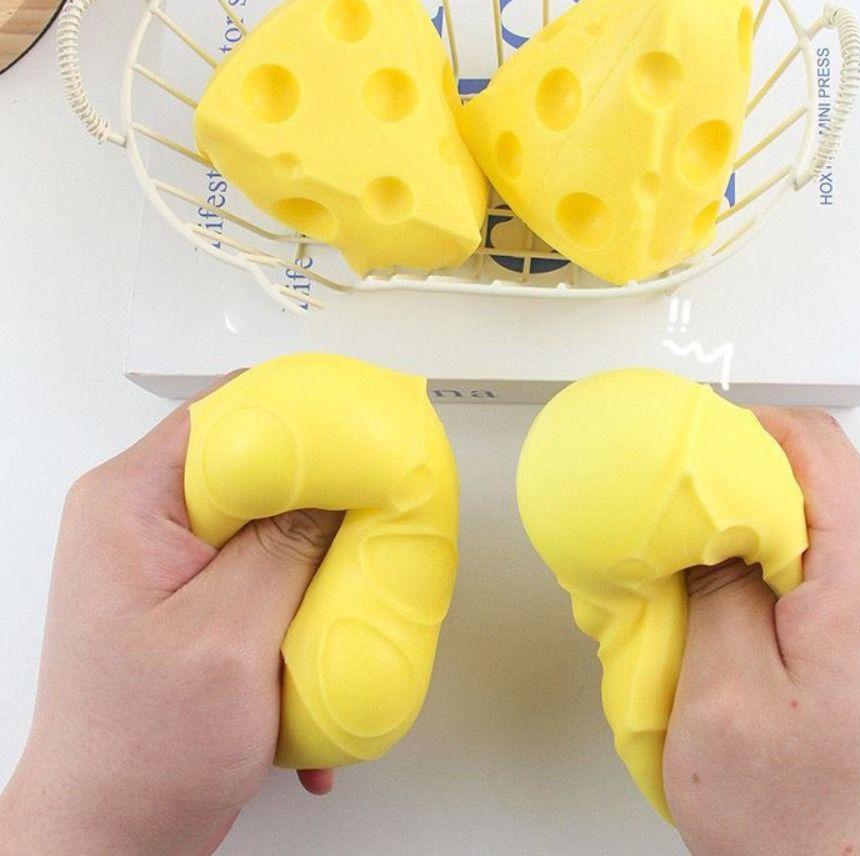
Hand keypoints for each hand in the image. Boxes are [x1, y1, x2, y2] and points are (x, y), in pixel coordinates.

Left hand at [0, 388, 340, 855]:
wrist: (114, 833)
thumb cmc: (137, 754)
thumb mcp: (227, 638)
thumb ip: (287, 547)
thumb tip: (343, 484)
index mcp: (129, 506)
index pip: (227, 415)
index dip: (304, 414)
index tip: (365, 427)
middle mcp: (146, 521)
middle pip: (256, 462)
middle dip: (324, 485)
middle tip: (378, 498)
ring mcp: (174, 558)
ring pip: (271, 513)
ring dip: (320, 545)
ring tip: (357, 572)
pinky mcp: (202, 593)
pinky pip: (270, 560)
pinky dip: (307, 586)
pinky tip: (325, 624)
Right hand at [663, 408, 859, 855]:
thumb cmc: (804, 829)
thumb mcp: (721, 694)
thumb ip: (710, 581)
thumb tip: (700, 512)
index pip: (810, 447)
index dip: (734, 431)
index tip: (679, 449)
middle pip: (818, 478)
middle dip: (734, 488)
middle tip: (674, 522)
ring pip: (822, 520)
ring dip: (752, 533)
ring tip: (697, 577)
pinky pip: (835, 562)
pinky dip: (777, 566)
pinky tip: (736, 608)